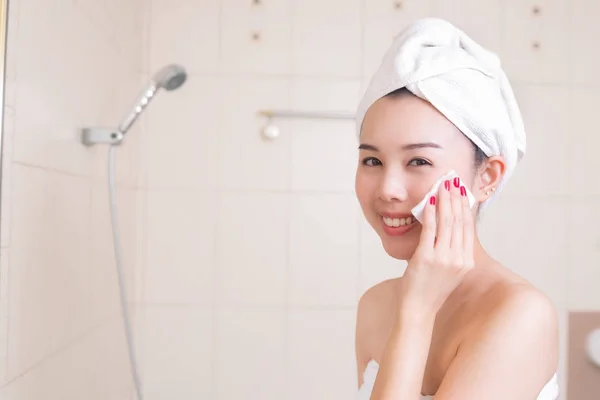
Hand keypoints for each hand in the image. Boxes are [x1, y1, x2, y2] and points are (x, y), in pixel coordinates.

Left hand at [399, 176, 475, 318]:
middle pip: (459, 221)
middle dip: (456, 198)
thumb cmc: (430, 290)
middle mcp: (458, 259)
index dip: (464, 206)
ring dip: (445, 201)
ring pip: (446, 223)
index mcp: (466, 261)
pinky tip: (430, 201)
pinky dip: (430, 214)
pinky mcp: (426, 258)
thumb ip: (452, 252)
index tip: (461, 191)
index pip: (467, 227)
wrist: (418, 310)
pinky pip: (430, 231)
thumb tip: (448, 227)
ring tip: (442, 186)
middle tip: (452, 180)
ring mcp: (443, 258)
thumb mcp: (449, 271)